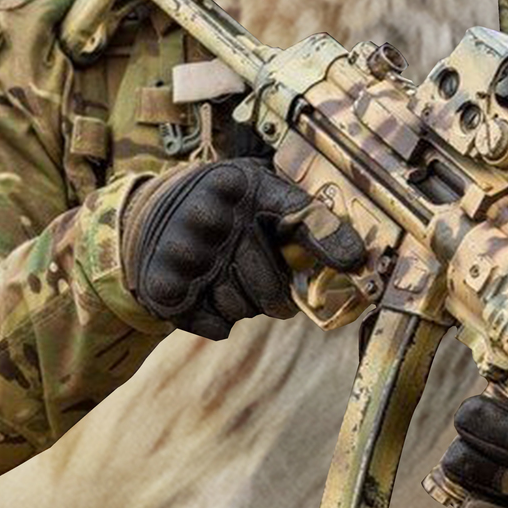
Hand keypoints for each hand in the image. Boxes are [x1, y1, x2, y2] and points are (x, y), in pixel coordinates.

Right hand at [121, 157, 365, 339]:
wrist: (151, 217)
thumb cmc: (224, 207)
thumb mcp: (259, 192)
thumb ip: (302, 217)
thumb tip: (356, 258)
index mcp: (236, 183)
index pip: (294, 211)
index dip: (327, 239)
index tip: (354, 261)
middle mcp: (206, 214)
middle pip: (269, 284)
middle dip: (280, 298)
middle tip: (280, 297)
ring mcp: (181, 252)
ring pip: (241, 308)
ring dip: (245, 304)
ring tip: (231, 279)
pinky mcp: (161, 286)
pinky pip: (216, 324)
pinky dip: (219, 320)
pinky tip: (209, 292)